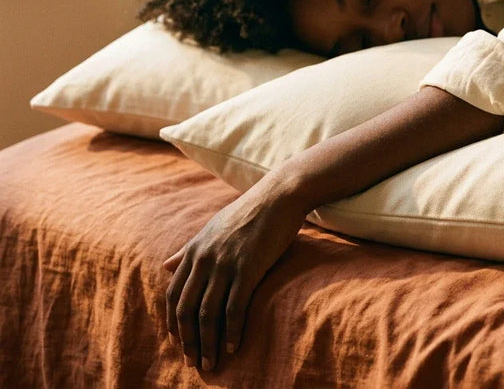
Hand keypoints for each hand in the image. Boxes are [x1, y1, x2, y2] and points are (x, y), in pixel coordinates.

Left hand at [163, 185, 305, 370]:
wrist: (279, 196)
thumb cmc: (249, 213)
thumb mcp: (212, 229)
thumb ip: (188, 251)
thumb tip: (166, 266)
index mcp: (193, 251)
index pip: (173, 295)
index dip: (173, 323)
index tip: (180, 344)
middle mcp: (204, 259)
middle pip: (186, 310)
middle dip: (188, 341)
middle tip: (194, 363)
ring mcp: (225, 264)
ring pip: (208, 314)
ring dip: (208, 344)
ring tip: (211, 364)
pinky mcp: (248, 268)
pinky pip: (234, 307)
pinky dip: (231, 331)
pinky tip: (233, 347)